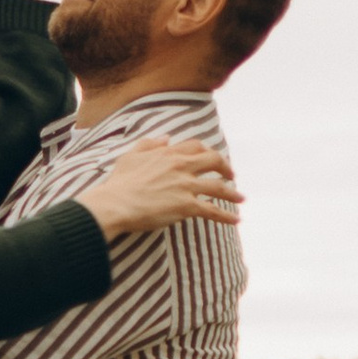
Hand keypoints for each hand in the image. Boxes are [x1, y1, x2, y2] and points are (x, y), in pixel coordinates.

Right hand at [83, 136, 241, 238]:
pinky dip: (226, 216)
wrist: (115, 203)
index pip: (196, 146)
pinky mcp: (186, 206)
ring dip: (233, 193)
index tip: (212, 158)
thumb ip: (149, 144)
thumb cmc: (120, 182)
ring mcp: (185, 186)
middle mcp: (181, 167)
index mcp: (168, 153)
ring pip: (218, 187)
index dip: (207, 151)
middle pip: (213, 161)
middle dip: (225, 168)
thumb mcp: (131, 155)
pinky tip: (236, 221)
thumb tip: (166, 137)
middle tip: (231, 176)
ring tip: (241, 198)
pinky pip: (212, 211)